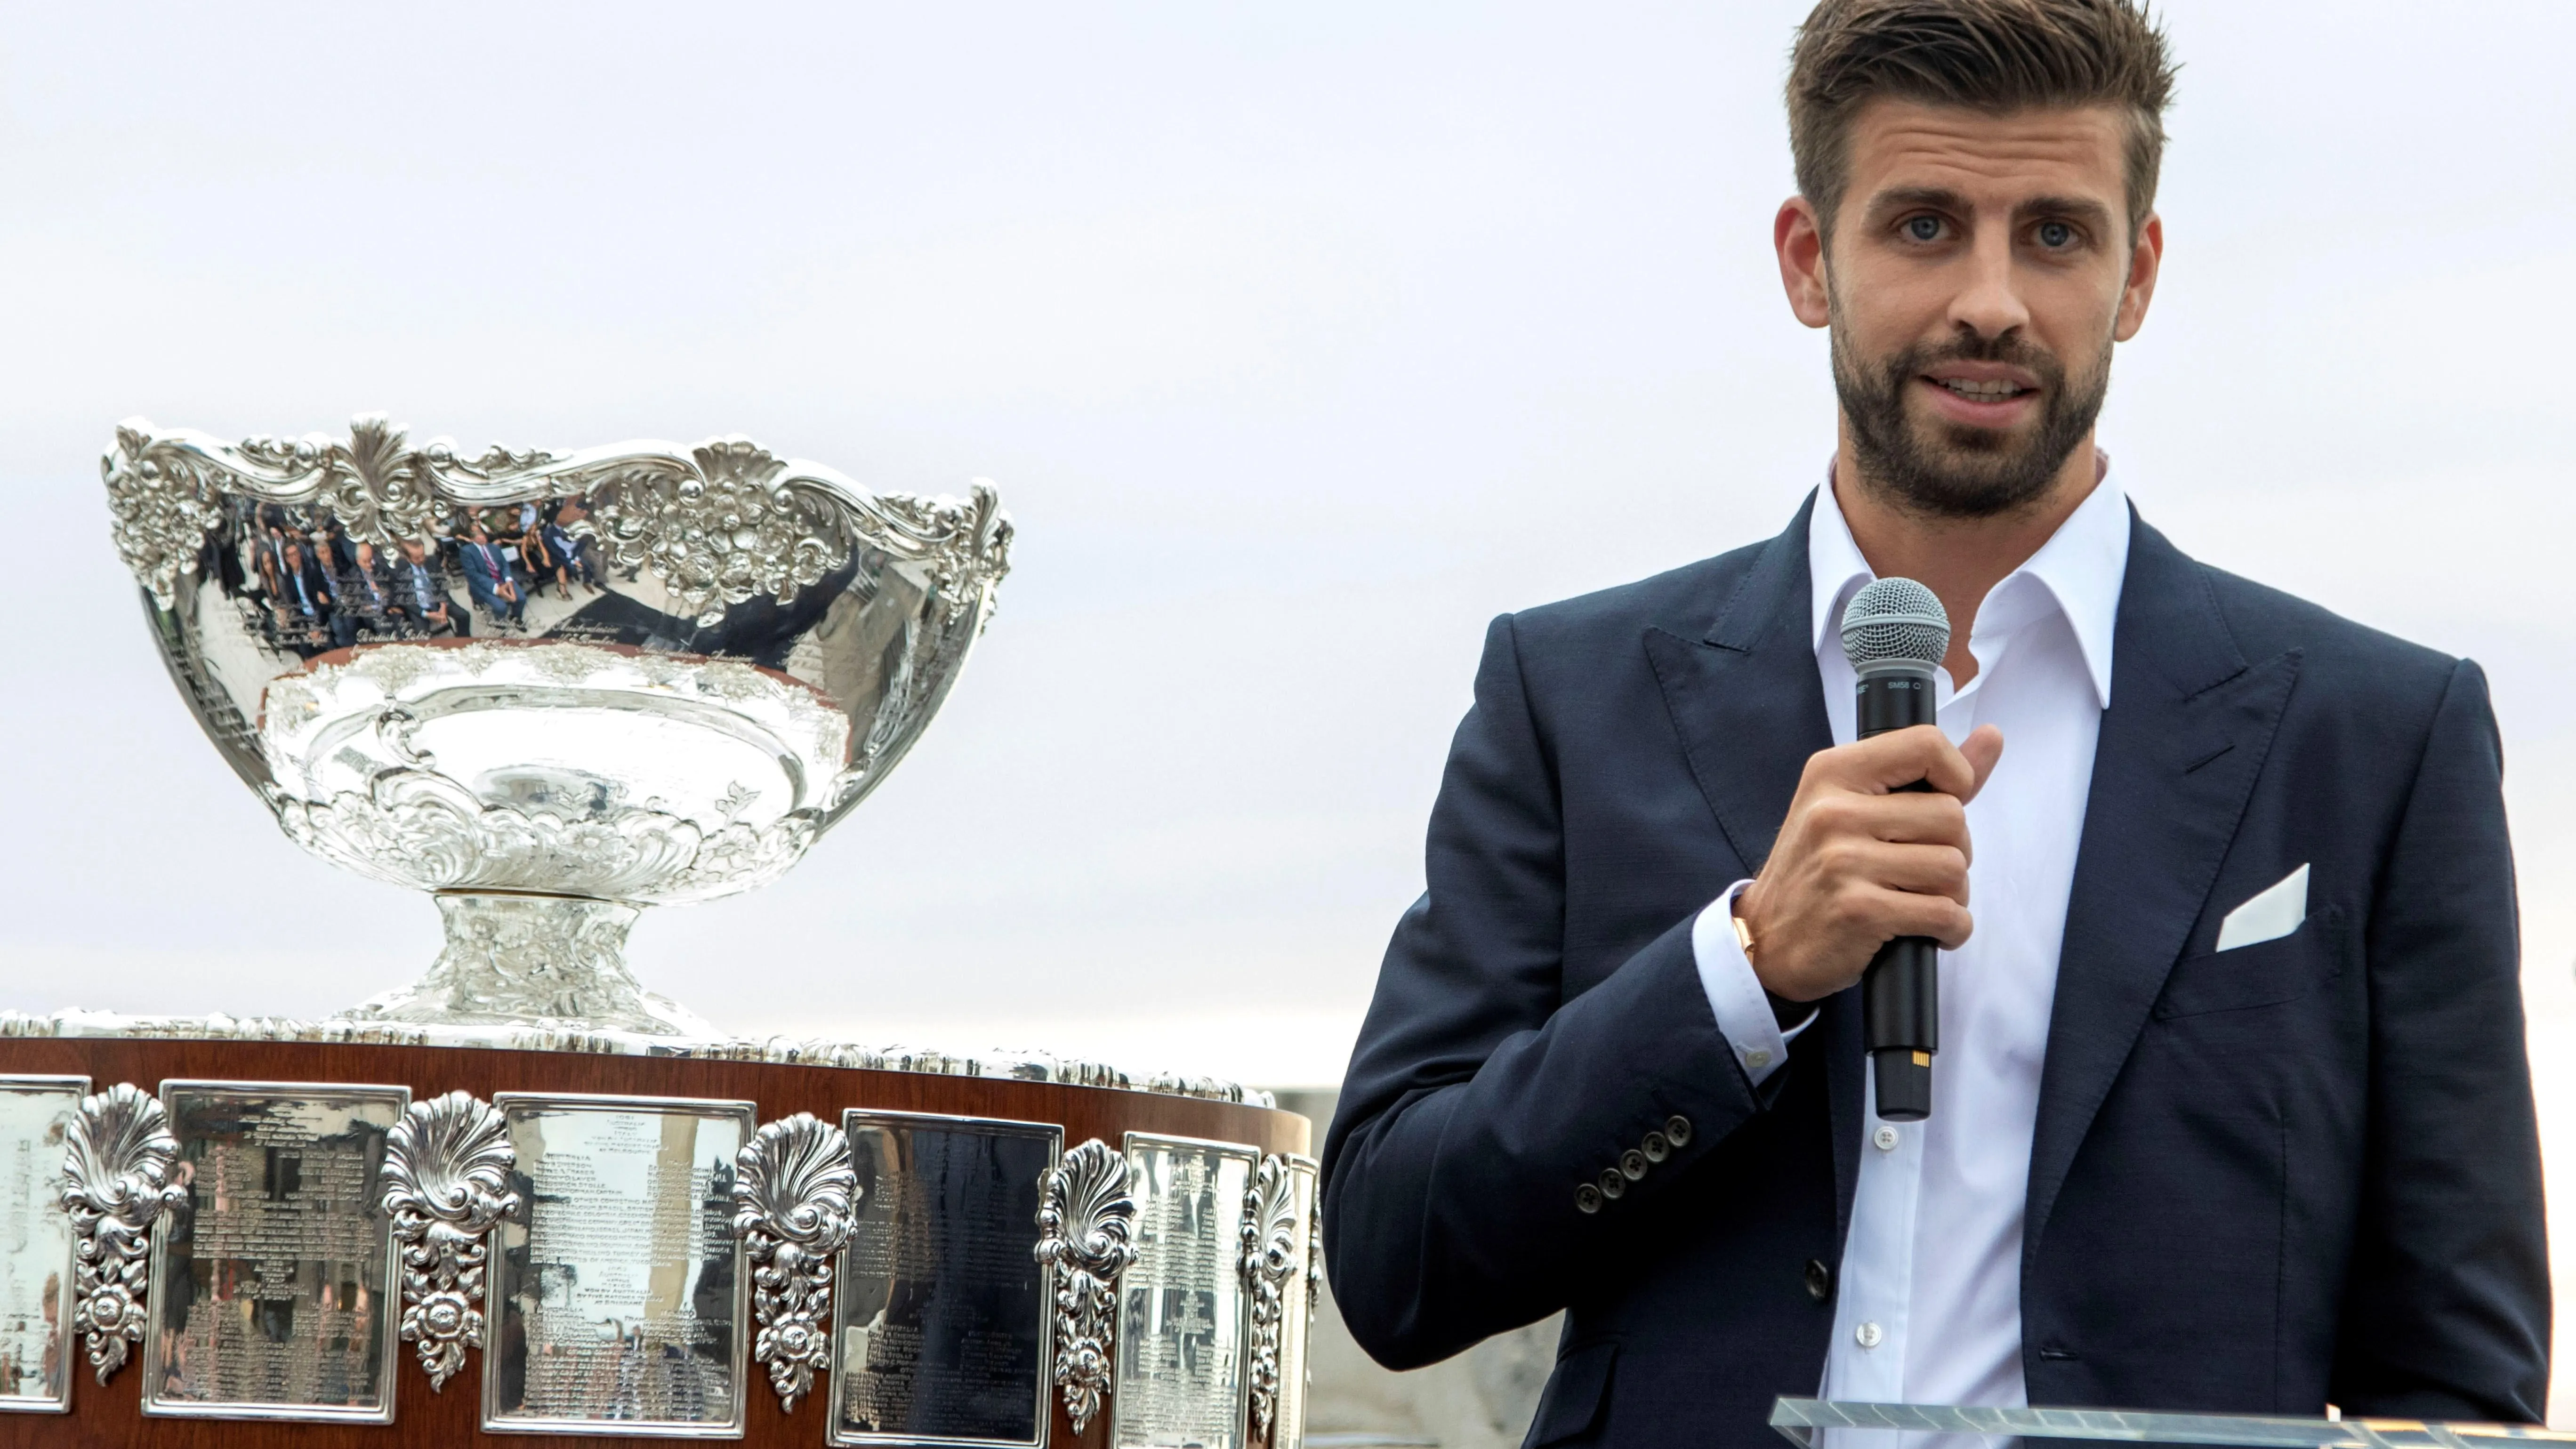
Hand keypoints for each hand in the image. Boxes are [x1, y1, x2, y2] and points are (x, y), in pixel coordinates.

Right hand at [1735, 724, 2003, 1003]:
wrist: (1765, 940)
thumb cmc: (1817, 871)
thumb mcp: (1854, 808)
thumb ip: (1926, 776)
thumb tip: (1992, 736)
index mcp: (1832, 773)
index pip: (1926, 745)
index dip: (1957, 775)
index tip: (1943, 805)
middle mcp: (1834, 811)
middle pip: (1951, 816)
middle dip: (1953, 850)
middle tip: (1921, 870)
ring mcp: (1844, 861)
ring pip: (1953, 867)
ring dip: (1952, 894)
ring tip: (1920, 901)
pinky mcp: (1859, 910)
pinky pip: (1945, 913)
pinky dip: (1951, 928)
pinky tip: (1927, 931)